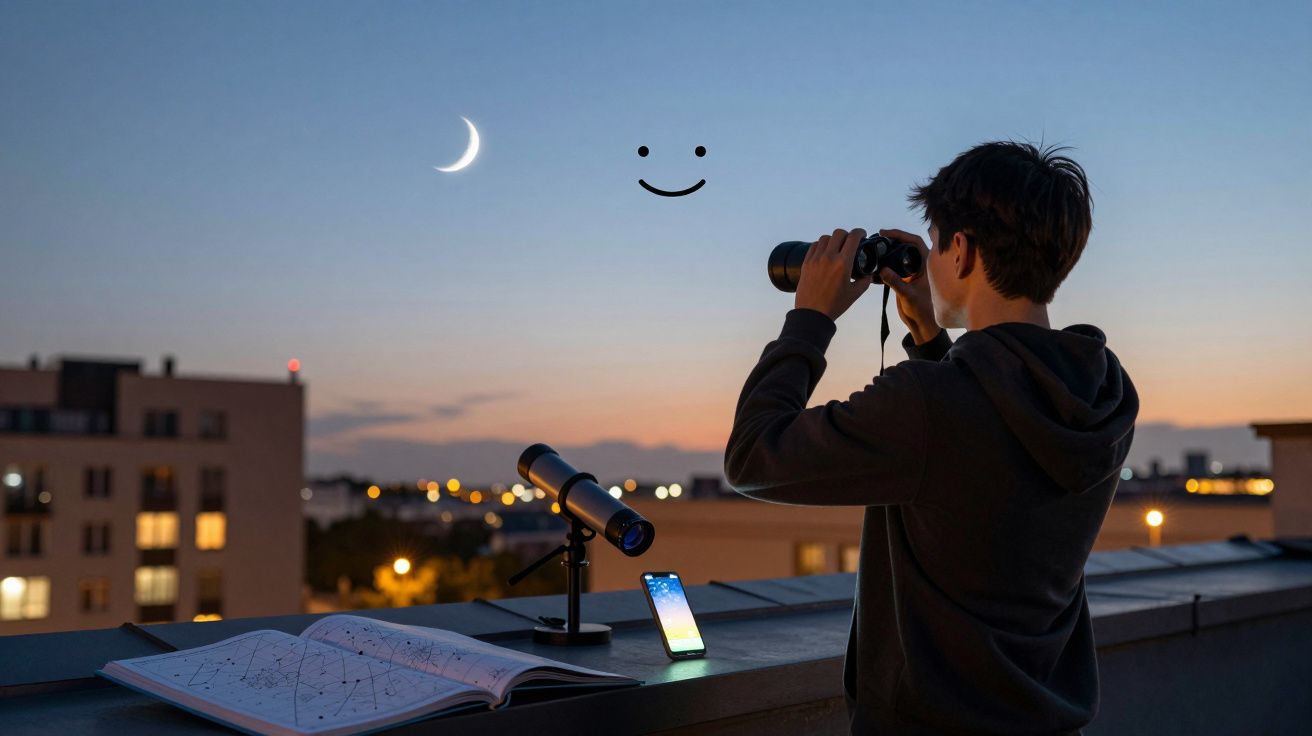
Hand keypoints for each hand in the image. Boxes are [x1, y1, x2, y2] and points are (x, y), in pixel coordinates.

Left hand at [794, 227, 872, 320]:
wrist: (812, 314)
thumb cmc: (835, 305)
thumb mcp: (855, 293)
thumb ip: (865, 280)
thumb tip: (869, 273)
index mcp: (843, 263)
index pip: (853, 237)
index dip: (860, 232)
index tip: (862, 234)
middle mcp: (829, 257)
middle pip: (839, 233)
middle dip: (847, 234)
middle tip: (850, 241)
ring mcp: (816, 259)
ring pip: (825, 238)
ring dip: (833, 239)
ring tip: (837, 247)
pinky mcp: (806, 263)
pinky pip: (814, 246)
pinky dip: (821, 245)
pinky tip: (824, 251)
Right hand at [875, 228, 940, 343]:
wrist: (921, 324)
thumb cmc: (922, 310)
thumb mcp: (908, 295)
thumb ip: (896, 282)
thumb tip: (882, 270)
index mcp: (926, 264)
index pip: (915, 241)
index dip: (901, 234)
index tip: (885, 233)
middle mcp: (919, 265)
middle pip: (905, 245)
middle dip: (892, 239)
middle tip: (878, 237)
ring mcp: (911, 271)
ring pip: (898, 255)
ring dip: (886, 252)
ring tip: (873, 249)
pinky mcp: (903, 279)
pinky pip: (892, 267)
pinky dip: (883, 266)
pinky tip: (872, 268)